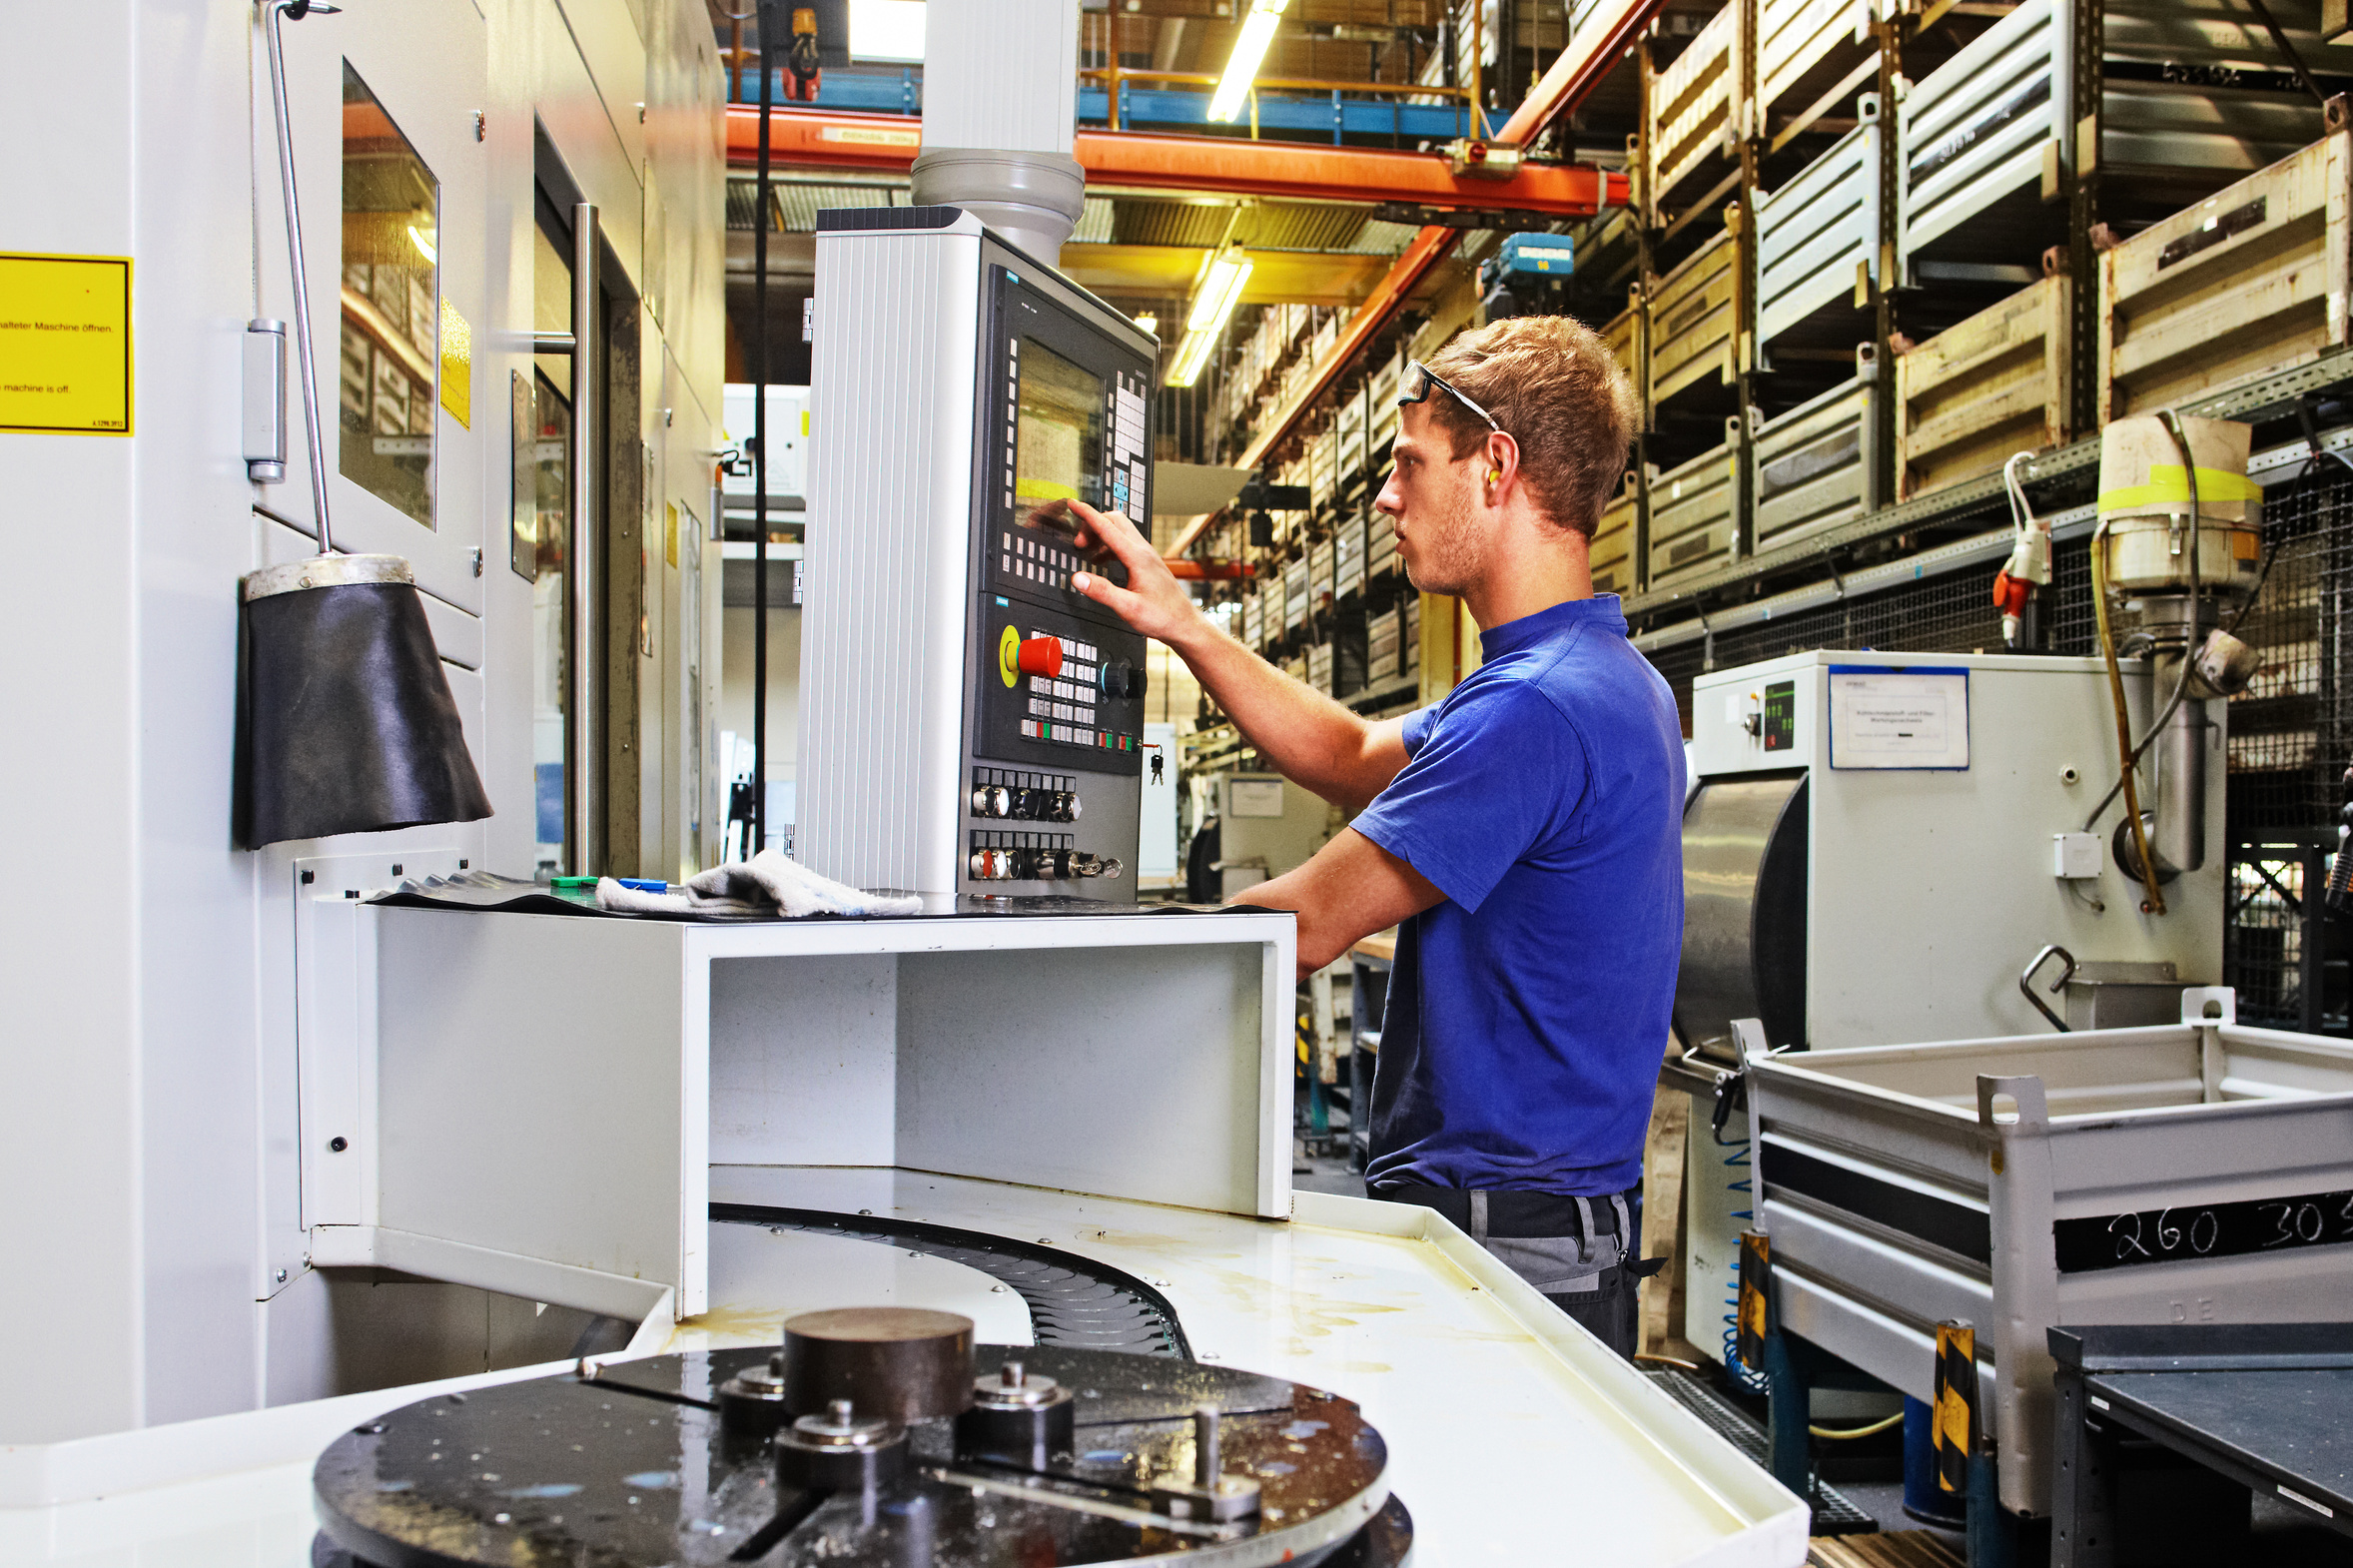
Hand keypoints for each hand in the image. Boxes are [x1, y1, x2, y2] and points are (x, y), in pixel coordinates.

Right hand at [1067, 499, 1203, 647]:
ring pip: (1120, 530)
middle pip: (1115, 520)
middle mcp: (1143, 551)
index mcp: (1137, 558)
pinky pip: (1124, 543)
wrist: (1183, 624)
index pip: (1107, 527)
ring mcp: (1146, 555)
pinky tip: (1100, 561)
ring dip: (1101, 534)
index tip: (1073, 504)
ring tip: (1085, 551)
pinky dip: (1108, 545)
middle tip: (1078, 542)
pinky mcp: (1147, 562)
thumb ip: (1101, 592)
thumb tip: (1078, 578)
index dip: (1087, 514)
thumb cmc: (1162, 617)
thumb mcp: (1127, 608)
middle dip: (1093, 523)